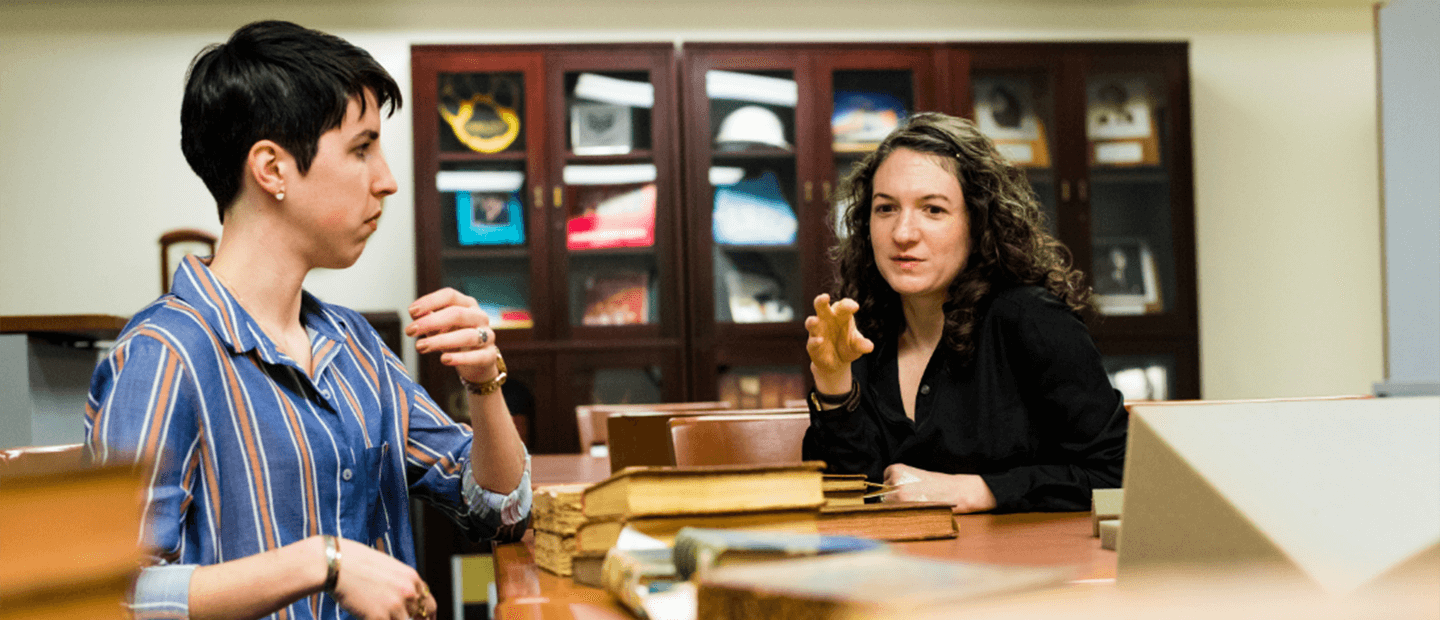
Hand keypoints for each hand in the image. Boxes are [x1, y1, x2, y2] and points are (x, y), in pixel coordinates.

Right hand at [329, 539, 435, 619]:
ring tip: (380, 614)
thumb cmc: (355, 562)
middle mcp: (408, 592)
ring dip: (393, 619)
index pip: (428, 602)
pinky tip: (369, 617)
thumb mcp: (387, 566)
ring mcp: (394, 606)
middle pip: (421, 615)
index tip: (424, 619)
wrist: (335, 564)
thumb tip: (403, 597)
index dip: (427, 614)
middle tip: (403, 619)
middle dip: (415, 619)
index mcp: (411, 577)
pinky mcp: (378, 617)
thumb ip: (399, 582)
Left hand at [406, 287, 499, 384]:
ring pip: (467, 336)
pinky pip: (477, 356)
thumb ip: (428, 319)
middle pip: (457, 314)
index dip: (430, 301)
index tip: (412, 311)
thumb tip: (415, 313)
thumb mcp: (440, 327)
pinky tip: (444, 359)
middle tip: (411, 330)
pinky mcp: (489, 356)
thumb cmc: (456, 339)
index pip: (450, 296)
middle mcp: (479, 317)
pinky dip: (460, 358)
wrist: (478, 361)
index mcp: (467, 305)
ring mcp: (487, 336)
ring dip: (441, 341)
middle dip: (431, 322)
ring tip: (421, 346)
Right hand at [805, 294, 874, 390]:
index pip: (843, 305)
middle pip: (821, 306)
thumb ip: (861, 344)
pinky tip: (820, 341)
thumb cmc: (847, 347)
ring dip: (812, 321)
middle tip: (825, 297)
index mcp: (840, 315)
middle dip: (821, 300)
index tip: (855, 307)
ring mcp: (818, 331)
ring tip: (815, 320)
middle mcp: (827, 320)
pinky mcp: (812, 345)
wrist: (837, 363)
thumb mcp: (857, 346)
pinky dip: (815, 340)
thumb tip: (869, 347)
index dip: (848, 304)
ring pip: (811, 322)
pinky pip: (812, 341)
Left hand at [882, 463, 996, 513]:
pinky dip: (902, 514)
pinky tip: (916, 509)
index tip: (908, 487)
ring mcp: (898, 496)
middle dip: (894, 497)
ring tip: (915, 504)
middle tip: (913, 498)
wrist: (955, 491)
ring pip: (887, 504)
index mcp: (896, 469)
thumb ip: (898, 480)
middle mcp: (895, 481)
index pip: (885, 479)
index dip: (895, 485)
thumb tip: (882, 493)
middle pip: (884, 493)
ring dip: (897, 507)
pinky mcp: (905, 508)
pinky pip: (895, 514)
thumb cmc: (936, 484)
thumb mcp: (914, 474)